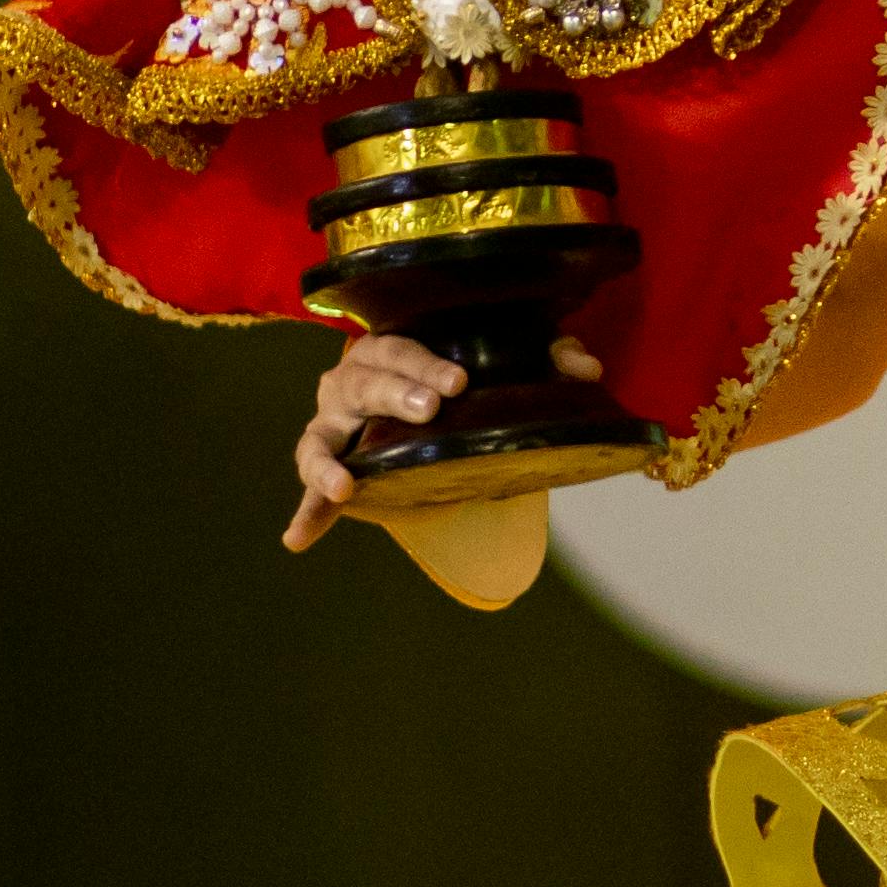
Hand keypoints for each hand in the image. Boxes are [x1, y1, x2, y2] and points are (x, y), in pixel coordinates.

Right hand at [284, 332, 604, 550]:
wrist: (431, 407)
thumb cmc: (461, 378)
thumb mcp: (502, 366)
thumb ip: (548, 359)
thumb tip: (587, 368)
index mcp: (393, 348)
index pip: (405, 348)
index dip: (428, 366)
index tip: (459, 384)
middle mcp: (354, 378)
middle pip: (367, 381)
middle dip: (397, 395)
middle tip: (430, 412)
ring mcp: (333, 420)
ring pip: (321, 433)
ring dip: (329, 462)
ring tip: (344, 487)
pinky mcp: (327, 460)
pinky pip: (311, 486)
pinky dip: (307, 512)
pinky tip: (299, 538)